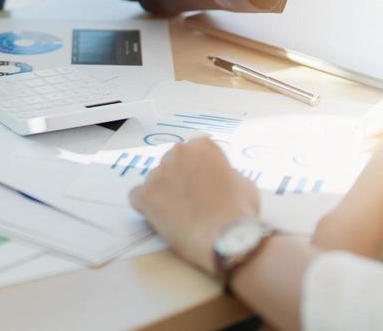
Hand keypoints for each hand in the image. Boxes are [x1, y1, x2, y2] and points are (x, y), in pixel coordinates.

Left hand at [129, 137, 260, 273]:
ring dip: (163, 194)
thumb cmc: (240, 211)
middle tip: (190, 202)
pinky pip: (138, 197)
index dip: (198, 170)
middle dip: (178, 179)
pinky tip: (161, 219)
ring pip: (155, 181)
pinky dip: (146, 207)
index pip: (194, 151)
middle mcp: (177, 152)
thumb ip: (226, 173)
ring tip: (178, 216)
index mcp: (202, 146)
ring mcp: (159, 173)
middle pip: (172, 163)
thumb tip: (221, 179)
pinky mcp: (145, 194)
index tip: (203, 185)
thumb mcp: (244, 183)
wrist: (226, 237)